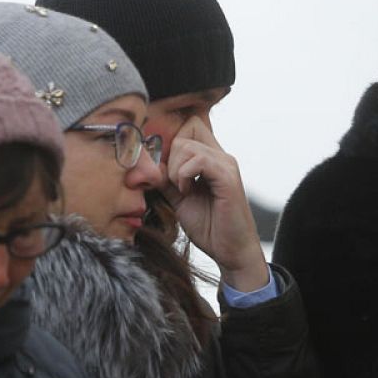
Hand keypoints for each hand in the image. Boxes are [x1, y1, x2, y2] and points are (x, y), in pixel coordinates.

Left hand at [164, 119, 269, 291]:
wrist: (231, 251)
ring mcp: (226, 165)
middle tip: (174, 184)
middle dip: (169, 157)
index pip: (189, 126)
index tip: (165, 170)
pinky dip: (184, 175)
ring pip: (186, 145)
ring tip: (182, 190)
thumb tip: (146, 163)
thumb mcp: (179, 199)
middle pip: (184, 132)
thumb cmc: (209, 227)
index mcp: (211, 159)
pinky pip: (198, 160)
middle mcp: (221, 156)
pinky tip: (187, 192)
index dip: (170, 142)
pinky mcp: (228, 178)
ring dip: (175, 169)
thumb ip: (166, 179)